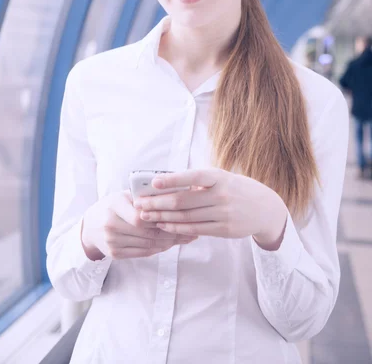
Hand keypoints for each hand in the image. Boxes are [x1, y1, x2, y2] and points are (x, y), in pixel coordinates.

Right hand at [81, 189, 197, 260]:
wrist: (90, 225)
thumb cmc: (114, 205)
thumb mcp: (125, 195)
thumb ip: (145, 195)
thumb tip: (175, 192)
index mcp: (114, 204)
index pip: (141, 215)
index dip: (161, 218)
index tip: (180, 217)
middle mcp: (110, 223)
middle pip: (147, 232)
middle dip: (170, 232)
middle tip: (189, 231)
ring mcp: (111, 240)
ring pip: (147, 244)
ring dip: (168, 242)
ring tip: (184, 238)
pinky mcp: (114, 253)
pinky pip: (142, 253)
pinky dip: (157, 249)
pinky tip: (169, 244)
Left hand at [133, 169, 287, 245]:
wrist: (265, 209)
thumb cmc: (236, 189)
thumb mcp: (222, 178)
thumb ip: (199, 182)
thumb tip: (167, 184)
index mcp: (219, 177)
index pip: (193, 176)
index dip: (173, 179)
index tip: (154, 182)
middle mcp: (221, 195)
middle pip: (183, 200)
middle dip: (158, 203)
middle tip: (140, 205)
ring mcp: (223, 213)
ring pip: (186, 217)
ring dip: (163, 217)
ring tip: (146, 217)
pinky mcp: (224, 230)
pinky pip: (195, 229)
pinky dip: (177, 228)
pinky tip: (164, 226)